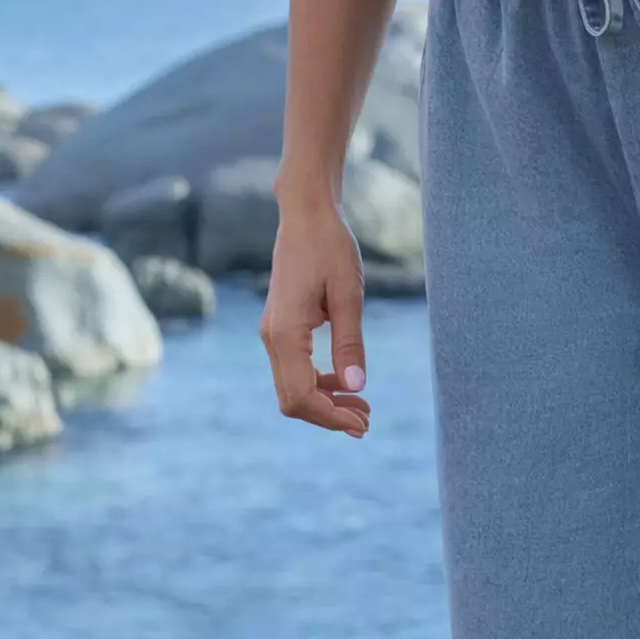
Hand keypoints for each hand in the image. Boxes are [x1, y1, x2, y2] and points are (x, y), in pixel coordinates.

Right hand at [259, 191, 372, 437]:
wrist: (306, 214)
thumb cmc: (330, 247)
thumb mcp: (348, 293)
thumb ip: (350, 341)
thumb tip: (357, 386)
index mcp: (285, 333)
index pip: (302, 395)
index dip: (331, 416)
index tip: (362, 424)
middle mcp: (272, 338)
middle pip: (293, 399)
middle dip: (328, 415)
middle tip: (367, 421)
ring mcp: (273, 333)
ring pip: (292, 386)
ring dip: (325, 401)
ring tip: (362, 406)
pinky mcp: (281, 327)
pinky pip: (294, 368)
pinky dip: (318, 382)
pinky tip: (344, 381)